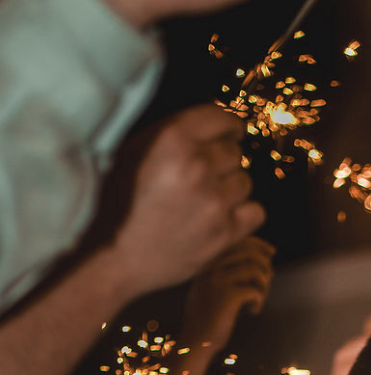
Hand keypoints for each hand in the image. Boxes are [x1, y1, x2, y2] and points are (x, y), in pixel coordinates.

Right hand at [111, 106, 263, 297]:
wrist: (110, 257)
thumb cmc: (113, 203)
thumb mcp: (132, 152)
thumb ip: (171, 135)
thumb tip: (208, 125)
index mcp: (172, 139)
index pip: (219, 117)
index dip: (228, 126)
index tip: (231, 132)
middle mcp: (197, 167)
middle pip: (234, 152)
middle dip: (222, 161)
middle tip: (203, 177)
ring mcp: (214, 202)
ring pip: (245, 182)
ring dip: (230, 189)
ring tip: (205, 201)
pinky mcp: (224, 234)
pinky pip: (256, 213)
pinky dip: (244, 214)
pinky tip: (223, 218)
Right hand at [181, 237, 274, 353]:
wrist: (196, 341)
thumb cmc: (209, 317)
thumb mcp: (214, 288)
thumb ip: (230, 272)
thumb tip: (263, 260)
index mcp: (208, 263)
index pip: (238, 242)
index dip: (259, 245)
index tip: (271, 253)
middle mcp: (211, 268)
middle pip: (250, 253)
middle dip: (265, 265)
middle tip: (267, 281)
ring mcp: (218, 281)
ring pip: (255, 270)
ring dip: (264, 285)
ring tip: (259, 299)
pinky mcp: (227, 297)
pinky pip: (255, 290)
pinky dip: (259, 300)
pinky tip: (253, 311)